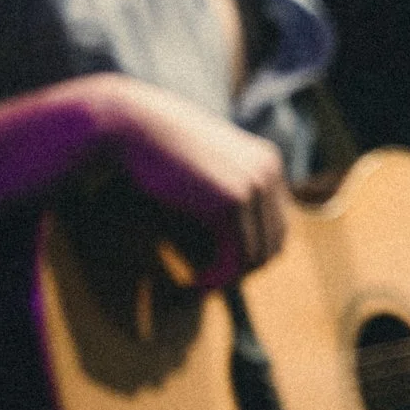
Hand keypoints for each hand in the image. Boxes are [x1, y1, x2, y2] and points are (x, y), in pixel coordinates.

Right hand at [81, 79, 290, 288]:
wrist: (131, 125)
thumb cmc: (158, 151)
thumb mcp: (206, 170)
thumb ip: (227, 195)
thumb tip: (242, 251)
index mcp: (268, 162)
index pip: (278, 224)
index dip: (253, 253)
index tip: (222, 267)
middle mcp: (268, 172)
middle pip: (273, 242)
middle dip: (243, 269)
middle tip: (210, 281)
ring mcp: (253, 185)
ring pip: (255, 254)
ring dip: (228, 278)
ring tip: (199, 284)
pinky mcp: (230, 202)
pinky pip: (235, 256)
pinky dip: (217, 277)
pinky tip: (194, 282)